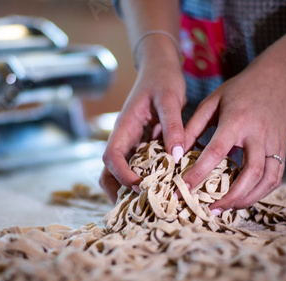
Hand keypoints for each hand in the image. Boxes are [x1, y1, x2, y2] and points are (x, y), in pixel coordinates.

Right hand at [100, 58, 185, 202]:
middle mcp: (124, 139)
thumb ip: (173, 125)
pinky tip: (164, 188)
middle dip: (119, 191)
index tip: (141, 187)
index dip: (122, 175)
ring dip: (131, 189)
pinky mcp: (143, 145)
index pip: (111, 157)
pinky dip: (146, 180)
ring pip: (122, 173)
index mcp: (124, 127)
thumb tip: (176, 155)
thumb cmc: (163, 79)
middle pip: (109, 172)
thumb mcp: (170, 99)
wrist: (160, 67)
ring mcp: (132, 144)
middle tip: (141, 208)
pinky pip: (139, 168)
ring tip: (152, 204)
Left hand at [182, 64, 285, 213]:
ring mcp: (274, 143)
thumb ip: (193, 127)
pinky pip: (276, 177)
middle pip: (249, 172)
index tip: (183, 189)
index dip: (199, 173)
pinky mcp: (282, 149)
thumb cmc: (239, 90)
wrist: (278, 79)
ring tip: (226, 209)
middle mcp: (258, 134)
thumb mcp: (212, 102)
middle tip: (210, 209)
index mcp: (236, 120)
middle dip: (230, 196)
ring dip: (247, 199)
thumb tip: (175, 153)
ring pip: (267, 179)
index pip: (216, 152)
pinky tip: (244, 199)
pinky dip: (261, 192)